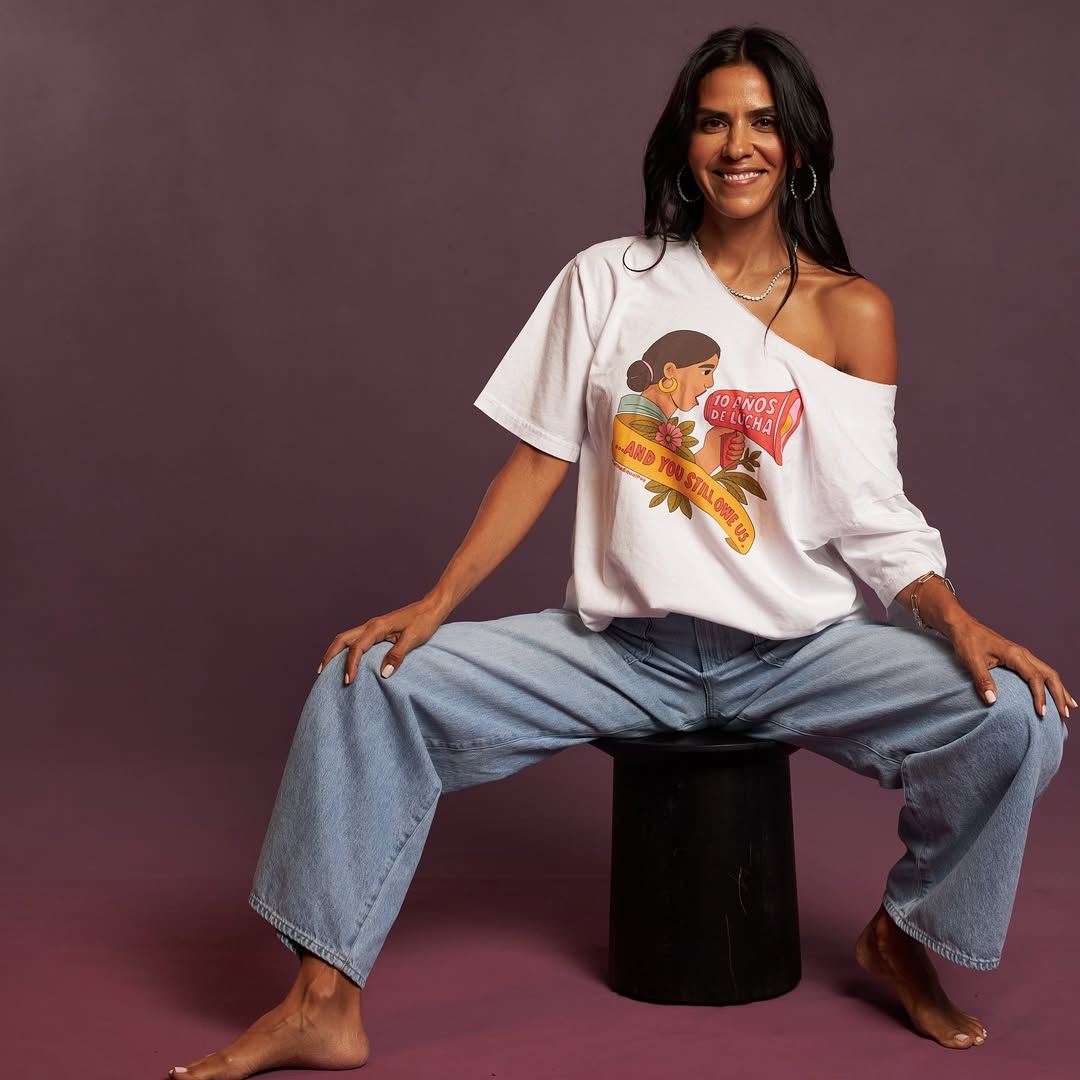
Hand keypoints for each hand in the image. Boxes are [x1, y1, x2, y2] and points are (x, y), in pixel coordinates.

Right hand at [317, 594, 450, 685]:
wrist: (433, 607)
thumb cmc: (424, 621)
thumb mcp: (413, 639)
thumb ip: (397, 655)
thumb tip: (383, 674)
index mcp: (377, 627)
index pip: (356, 648)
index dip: (350, 666)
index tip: (348, 682)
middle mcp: (371, 625)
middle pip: (342, 639)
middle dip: (330, 656)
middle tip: (321, 674)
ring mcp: (373, 627)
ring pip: (347, 638)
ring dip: (336, 652)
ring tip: (328, 669)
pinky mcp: (378, 630)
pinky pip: (356, 640)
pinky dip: (347, 650)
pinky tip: (348, 660)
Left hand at [944, 614, 1075, 719]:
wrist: (961, 626)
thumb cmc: (966, 641)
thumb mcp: (971, 661)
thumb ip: (982, 680)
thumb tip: (992, 701)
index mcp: (1015, 654)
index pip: (1035, 678)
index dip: (1040, 696)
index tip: (1042, 713)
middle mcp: (1023, 653)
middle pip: (1050, 674)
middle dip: (1060, 694)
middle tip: (1065, 714)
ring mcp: (1022, 654)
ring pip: (1048, 671)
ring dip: (1060, 688)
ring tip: (1069, 705)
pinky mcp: (1017, 656)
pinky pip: (1040, 670)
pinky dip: (1050, 682)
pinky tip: (1053, 691)